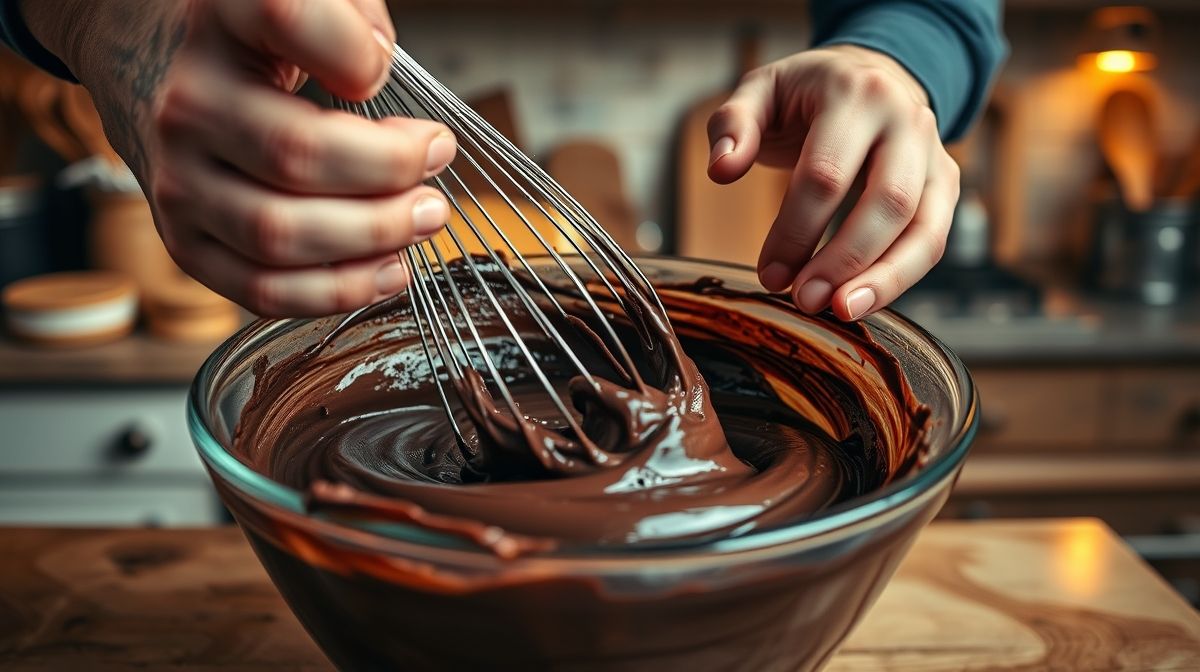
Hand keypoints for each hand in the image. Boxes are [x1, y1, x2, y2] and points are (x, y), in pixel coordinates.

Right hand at [26, 0, 455, 316]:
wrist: (141, 61)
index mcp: (221, 19)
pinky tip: (387, 268)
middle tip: (435, 164)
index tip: (382, 74)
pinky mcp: (185, 241)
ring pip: (280, 236)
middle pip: (297, 155)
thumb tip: (376, 72)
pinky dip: (337, 290)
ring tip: (422, 217)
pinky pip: (262, 289)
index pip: (287, 17)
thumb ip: (350, 18)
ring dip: (373, 238)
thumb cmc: (241, 37)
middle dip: (390, 173)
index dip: (354, 53)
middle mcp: (188, 103)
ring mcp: (179, 180)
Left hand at [707, 45, 958, 320]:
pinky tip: (863, 300)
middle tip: (804, 300)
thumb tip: (721, 170)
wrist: (871, 72)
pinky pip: (933, 239)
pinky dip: (901, 276)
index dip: (796, 230)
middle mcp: (907, 121)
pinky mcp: (944, 184)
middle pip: (888, 202)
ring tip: (842, 312)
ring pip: (925, 228)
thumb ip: (733, 124)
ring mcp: (934, 154)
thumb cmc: (808, 92)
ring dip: (885, 280)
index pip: (827, 173)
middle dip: (844, 260)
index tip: (769, 272)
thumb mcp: (762, 89)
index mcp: (857, 93)